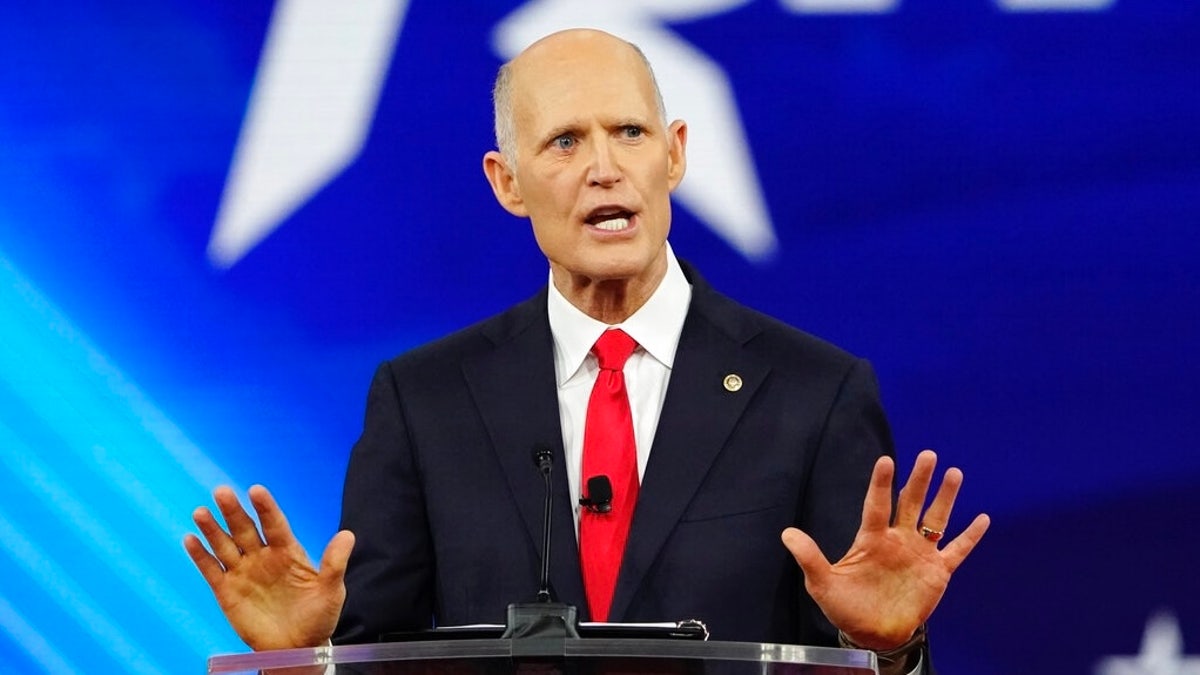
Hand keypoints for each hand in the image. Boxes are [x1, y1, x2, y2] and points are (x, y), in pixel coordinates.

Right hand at [183, 485, 354, 650]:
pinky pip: (211, 570)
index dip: (265, 507)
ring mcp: (243, 573)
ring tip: (202, 512)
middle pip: (245, 529)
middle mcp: (263, 557)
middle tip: (222, 492)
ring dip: (212, 529)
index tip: (256, 490)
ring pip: (225, 545)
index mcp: (287, 552)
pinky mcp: (227, 591)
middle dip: (233, 511)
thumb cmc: (318, 617)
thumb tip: (348, 535)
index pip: (274, 524)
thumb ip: (335, 563)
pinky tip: (190, 539)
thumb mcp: (331, 590)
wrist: (298, 648)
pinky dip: (200, 555)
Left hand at [781, 450, 989, 649]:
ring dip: (945, 497)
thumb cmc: (846, 606)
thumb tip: (786, 533)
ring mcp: (920, 554)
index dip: (881, 483)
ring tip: (954, 473)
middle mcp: (898, 539)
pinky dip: (970, 536)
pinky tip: (982, 518)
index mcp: (871, 539)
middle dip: (918, 480)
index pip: (876, 504)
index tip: (886, 461)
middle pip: (910, 503)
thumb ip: (809, 557)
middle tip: (927, 455)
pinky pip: (957, 550)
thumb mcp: (823, 583)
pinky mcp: (938, 572)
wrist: (872, 634)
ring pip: (936, 519)